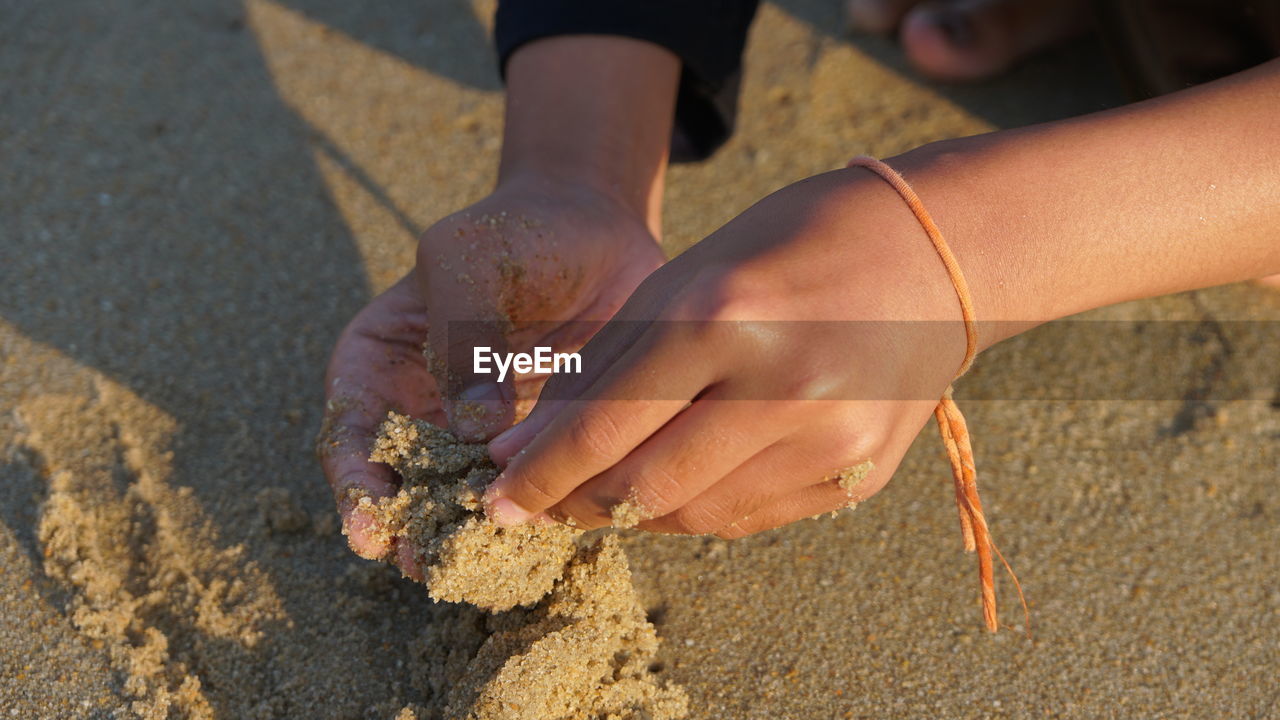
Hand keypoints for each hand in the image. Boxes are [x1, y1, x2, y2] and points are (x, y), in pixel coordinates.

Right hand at [319, 177, 663, 570]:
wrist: (591, 232)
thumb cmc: (513, 235)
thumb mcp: (468, 261)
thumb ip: (459, 334)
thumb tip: (471, 429)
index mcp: (377, 367)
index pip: (349, 436)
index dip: (355, 486)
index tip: (371, 526)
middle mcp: (420, 413)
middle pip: (402, 485)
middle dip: (412, 529)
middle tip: (430, 565)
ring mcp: (479, 437)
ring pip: (464, 501)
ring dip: (471, 535)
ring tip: (484, 567)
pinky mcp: (534, 447)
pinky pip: (527, 491)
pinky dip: (531, 516)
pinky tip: (544, 536)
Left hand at [484, 168, 972, 537]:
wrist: (933, 255)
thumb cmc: (788, 247)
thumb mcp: (686, 278)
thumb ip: (608, 368)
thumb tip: (527, 450)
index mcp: (726, 316)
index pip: (606, 424)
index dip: (539, 474)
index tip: (495, 503)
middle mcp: (782, 385)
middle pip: (645, 486)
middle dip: (576, 503)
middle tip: (540, 502)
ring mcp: (831, 439)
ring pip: (694, 515)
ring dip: (633, 507)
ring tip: (604, 486)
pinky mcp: (859, 474)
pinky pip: (747, 518)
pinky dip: (695, 508)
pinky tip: (676, 481)